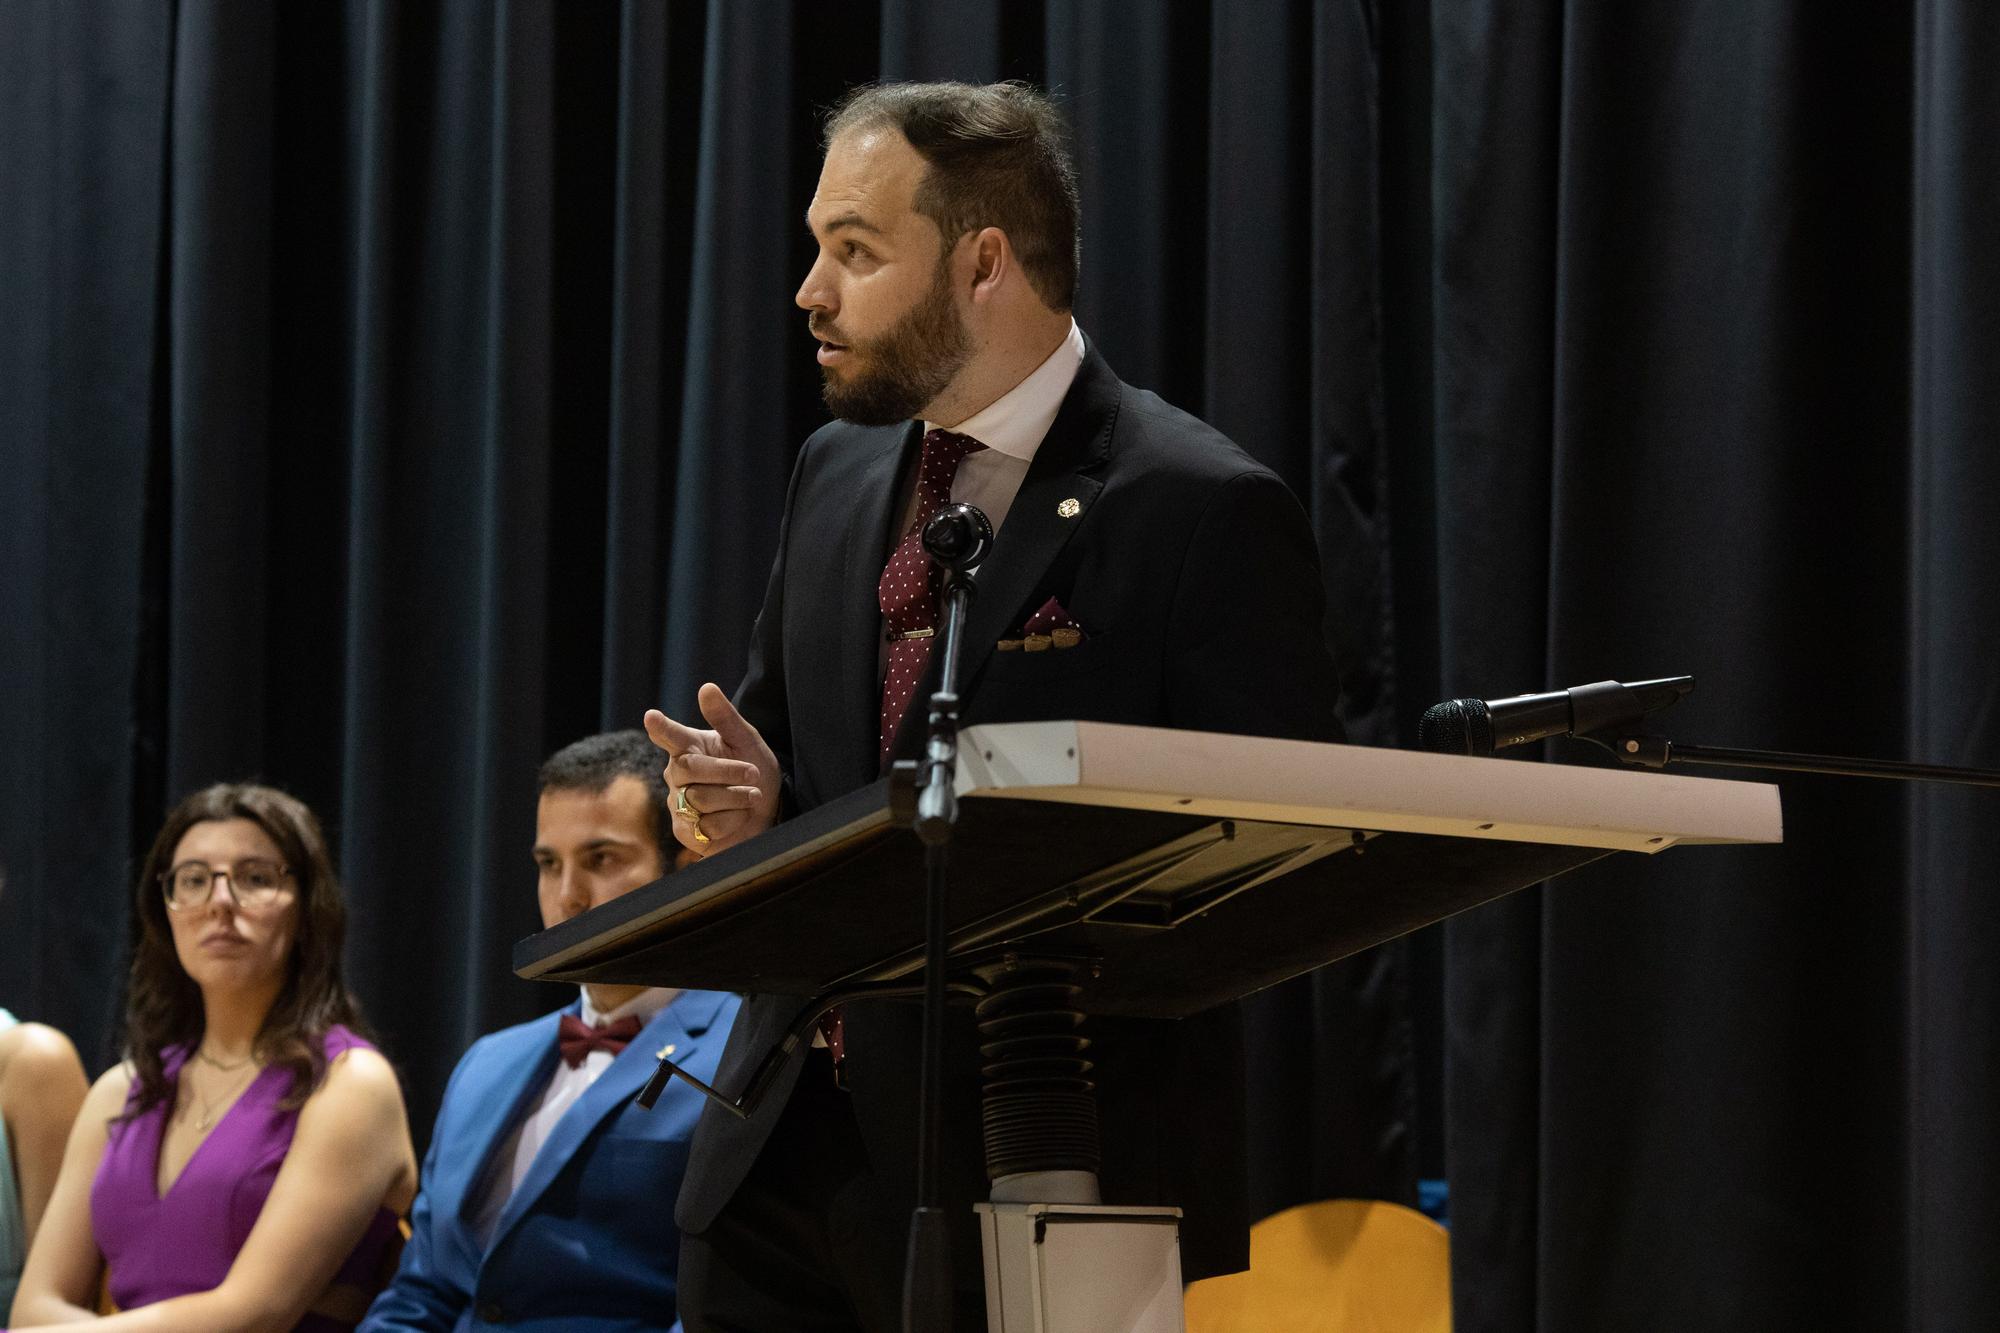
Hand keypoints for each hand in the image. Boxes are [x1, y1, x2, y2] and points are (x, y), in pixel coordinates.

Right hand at [644, 683, 781, 856]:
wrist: (768, 810)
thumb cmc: (753, 770)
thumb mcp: (746, 741)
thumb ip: (725, 717)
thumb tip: (706, 688)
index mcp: (689, 747)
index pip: (670, 736)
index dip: (661, 728)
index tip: (652, 717)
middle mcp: (677, 775)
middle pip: (689, 769)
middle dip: (727, 771)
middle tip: (754, 773)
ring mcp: (678, 804)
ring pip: (699, 799)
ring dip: (736, 797)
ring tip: (752, 795)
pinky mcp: (684, 832)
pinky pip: (707, 826)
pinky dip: (733, 820)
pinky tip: (739, 817)